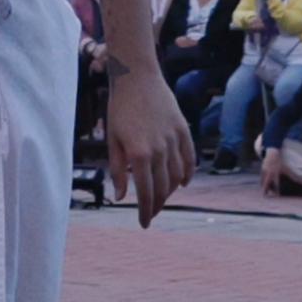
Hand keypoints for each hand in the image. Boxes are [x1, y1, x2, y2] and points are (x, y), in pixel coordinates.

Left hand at [99, 64, 191, 219]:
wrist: (137, 78)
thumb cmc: (119, 109)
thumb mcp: (112, 141)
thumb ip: (118, 171)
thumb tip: (120, 197)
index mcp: (139, 154)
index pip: (145, 193)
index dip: (145, 212)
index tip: (144, 223)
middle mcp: (159, 150)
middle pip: (163, 189)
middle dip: (157, 205)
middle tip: (150, 213)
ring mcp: (174, 140)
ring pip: (177, 176)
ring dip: (170, 192)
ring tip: (162, 198)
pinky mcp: (183, 130)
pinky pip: (189, 159)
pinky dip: (187, 174)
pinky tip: (182, 183)